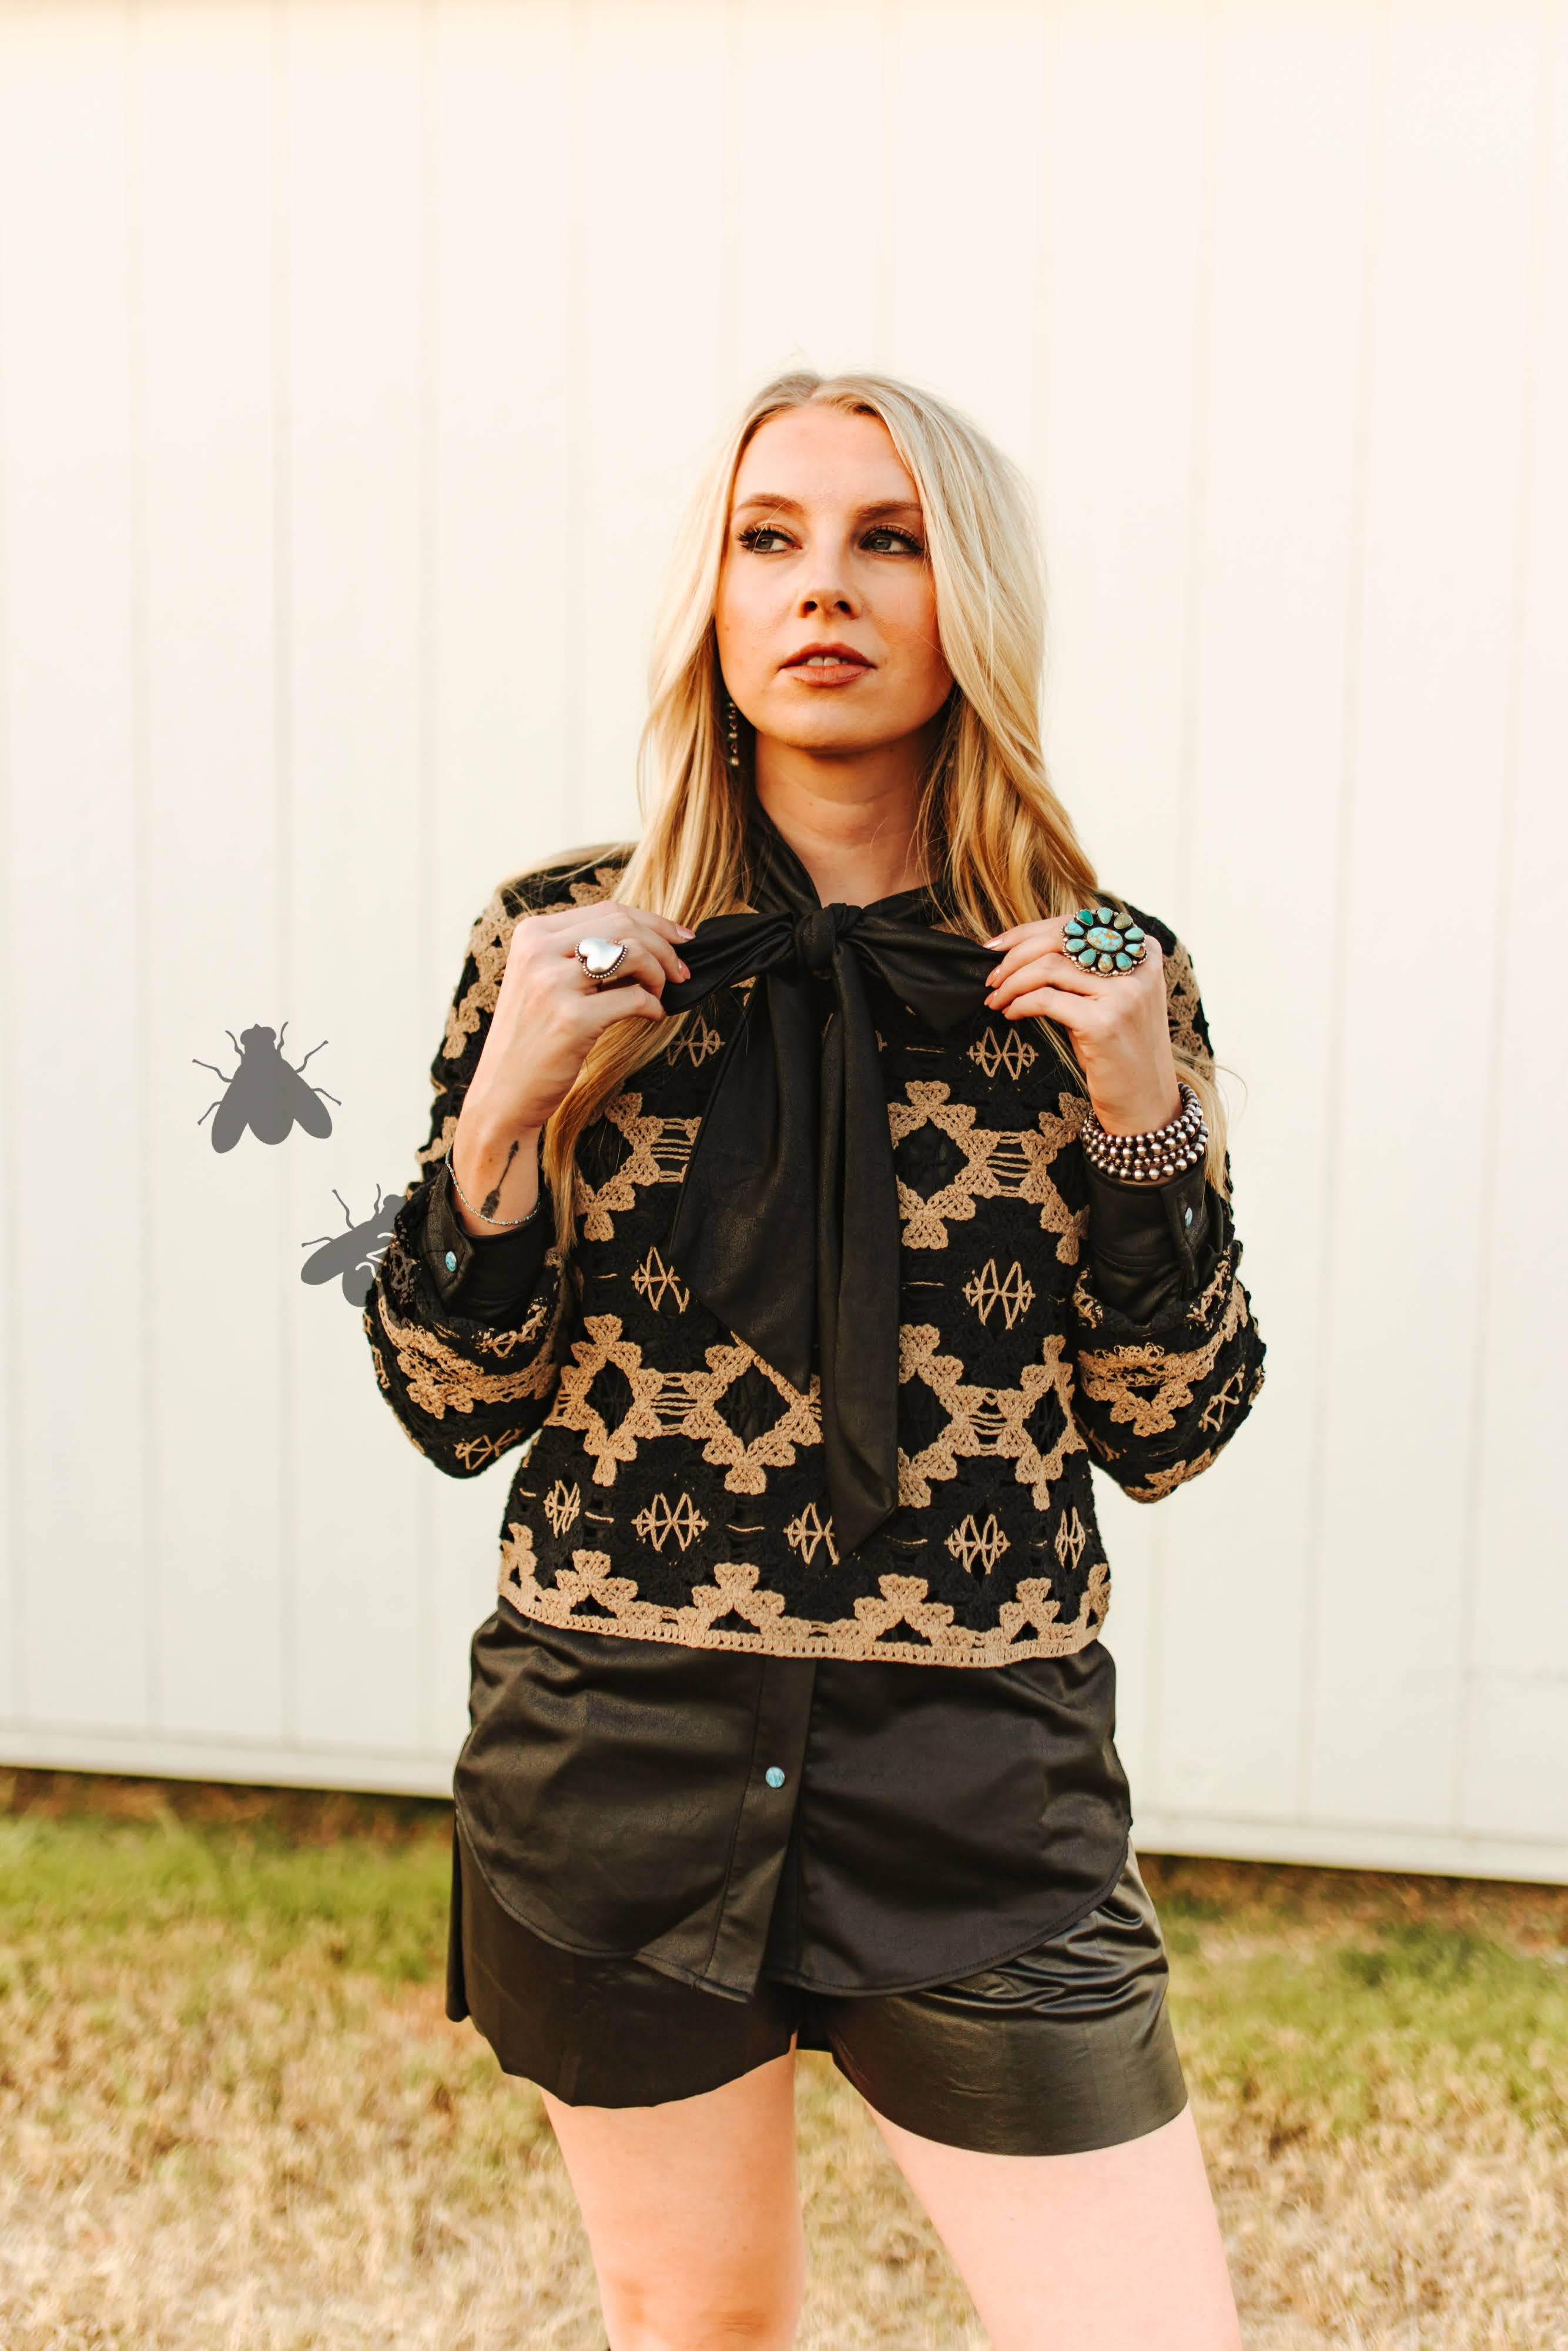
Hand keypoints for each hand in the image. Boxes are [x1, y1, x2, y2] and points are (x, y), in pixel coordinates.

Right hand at [450, 897, 693, 1232]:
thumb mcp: (543, 981)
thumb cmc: (532, 1039)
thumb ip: (581, 955)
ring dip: (660, 971)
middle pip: (623, 926)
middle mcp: (538, 952)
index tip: (680, 938)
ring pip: (631, 953)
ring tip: (663, 991)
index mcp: (532, 935)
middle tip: (682, 970)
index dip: (653, 922)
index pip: (607, 911)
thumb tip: (645, 939)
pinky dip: (653, 1005)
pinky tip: (652, 1015)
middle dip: (664, 945)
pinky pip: (633, 997)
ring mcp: (552, 984)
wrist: (502, 1093)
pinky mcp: (571, 1019)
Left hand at [983, 915, 1180, 1135]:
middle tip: (991, 976)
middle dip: (1014, 953)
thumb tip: (1021, 950)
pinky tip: (1010, 1013)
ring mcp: (1124, 994)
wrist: (1144, 1101)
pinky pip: (1045, 1000)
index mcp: (1142, 950)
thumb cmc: (1119, 1048)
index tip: (997, 945)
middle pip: (1059, 938)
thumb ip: (1081, 969)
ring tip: (996, 998)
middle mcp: (1137, 966)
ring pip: (1047, 967)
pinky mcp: (1104, 1023)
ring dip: (1011, 982)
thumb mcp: (1109, 998)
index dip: (1029, 931)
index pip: (1076, 923)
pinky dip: (1019, 1003)